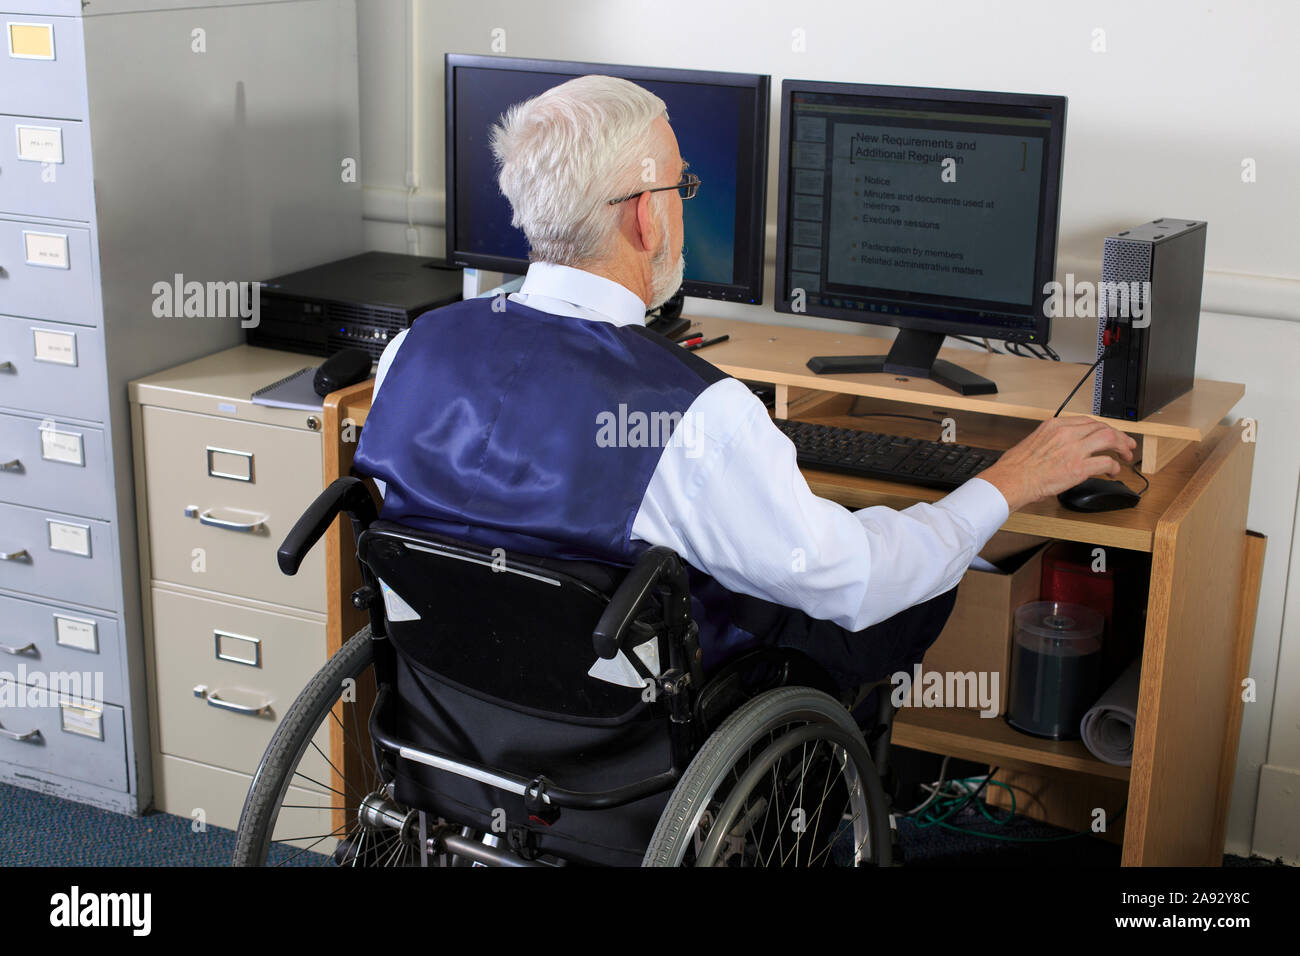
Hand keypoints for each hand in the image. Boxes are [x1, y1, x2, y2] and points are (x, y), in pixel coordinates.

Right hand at [979, 416, 1137, 511]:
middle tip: (1126, 444)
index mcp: (1055, 425)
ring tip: (1127, 455)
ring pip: (1110, 439)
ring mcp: (1074, 449)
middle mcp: (1067, 433)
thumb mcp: (1033, 442)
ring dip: (1122, 446)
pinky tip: (1114, 472)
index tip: (1108, 434)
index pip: (1088, 421)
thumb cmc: (1016, 467)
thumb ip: (1051, 440)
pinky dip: (1115, 467)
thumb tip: (1060, 448)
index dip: (1103, 427)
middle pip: (1103, 427)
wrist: (1011, 480)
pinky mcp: (1079, 467)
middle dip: (1119, 435)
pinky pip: (1106, 462)